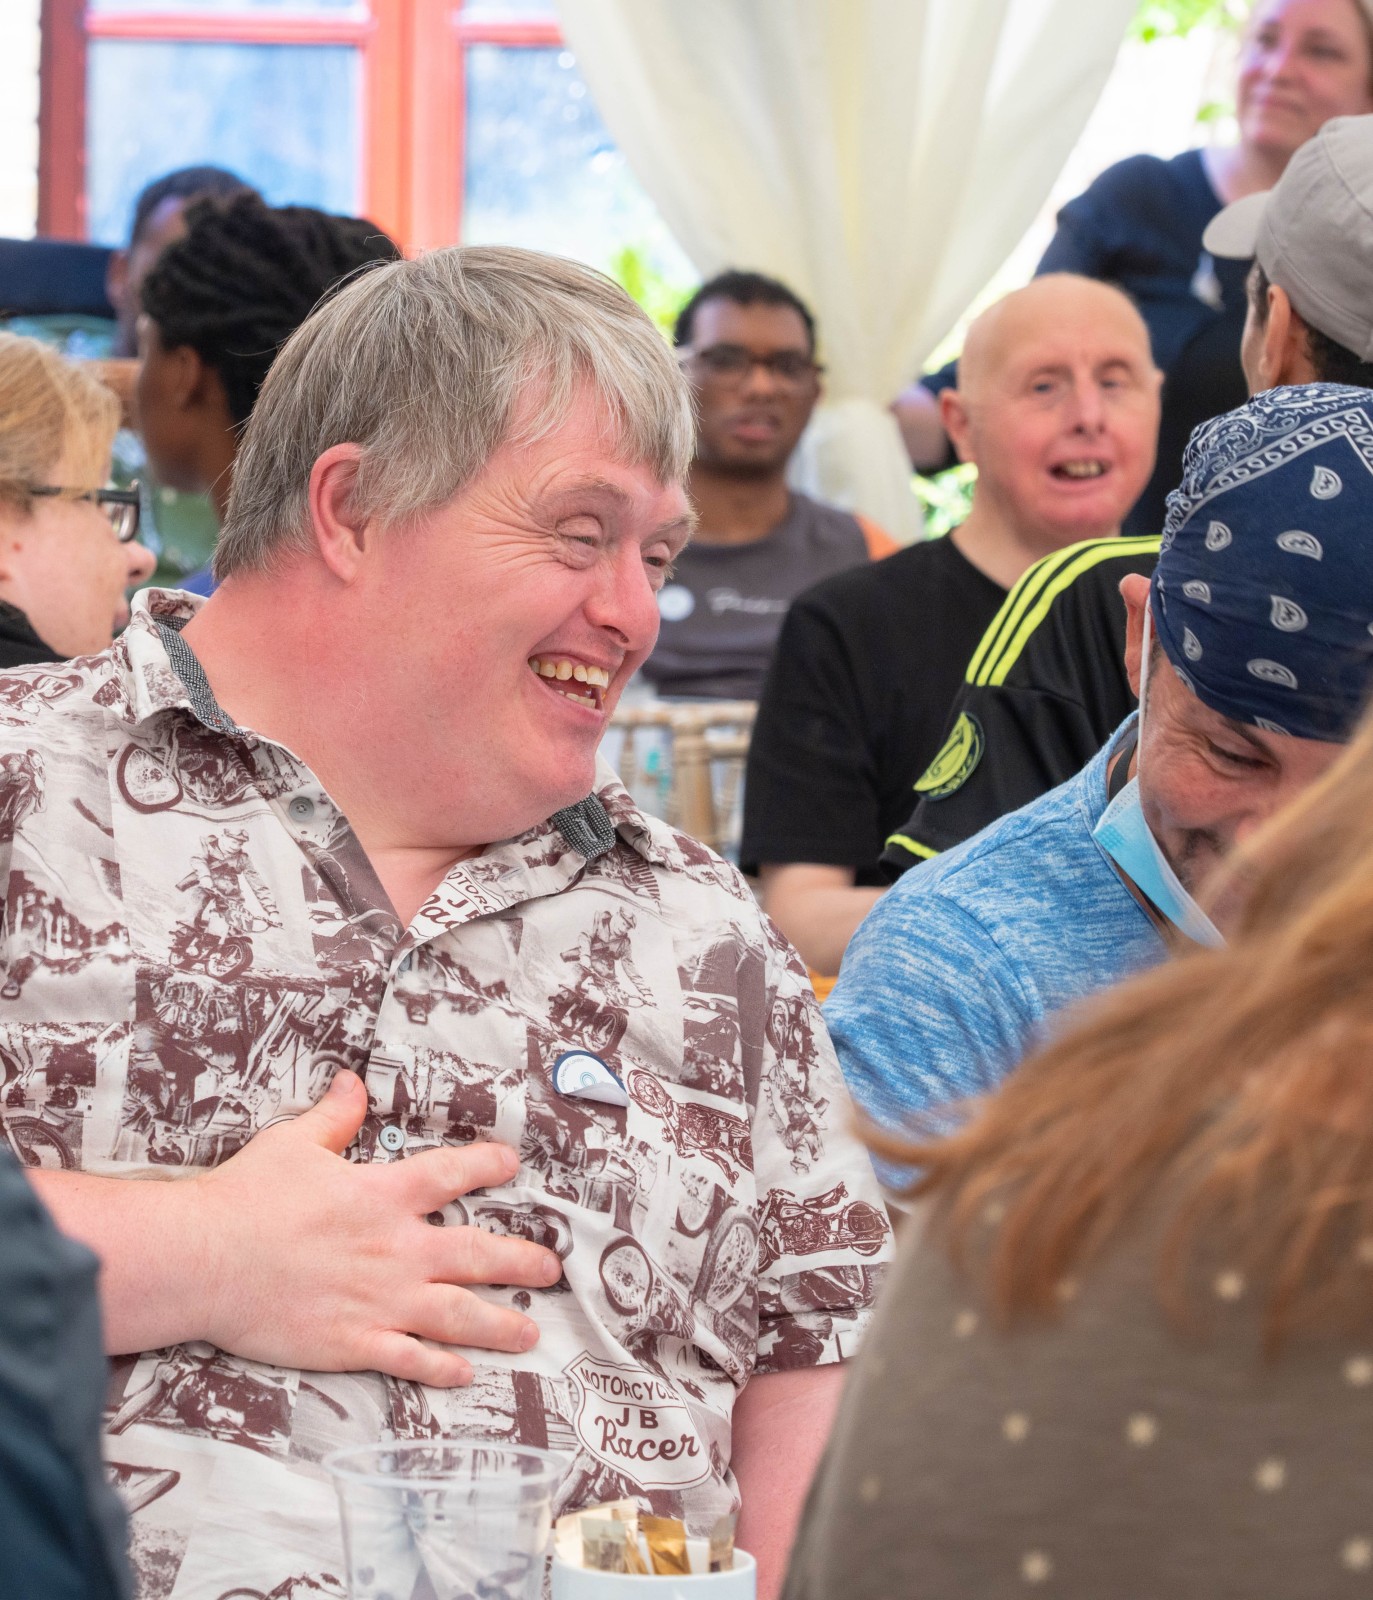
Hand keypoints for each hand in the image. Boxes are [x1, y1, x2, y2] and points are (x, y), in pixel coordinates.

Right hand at [191, 1070, 560, 1385]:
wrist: (205, 1259)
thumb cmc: (245, 1197)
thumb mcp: (294, 1143)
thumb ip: (333, 1116)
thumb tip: (353, 1082)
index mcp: (383, 1195)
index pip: (449, 1175)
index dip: (485, 1166)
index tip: (512, 1164)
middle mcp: (395, 1248)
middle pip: (474, 1253)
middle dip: (520, 1261)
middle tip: (551, 1269)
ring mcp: (379, 1300)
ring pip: (457, 1315)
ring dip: (500, 1323)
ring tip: (531, 1333)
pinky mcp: (353, 1343)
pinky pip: (411, 1360)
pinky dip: (443, 1368)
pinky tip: (468, 1373)